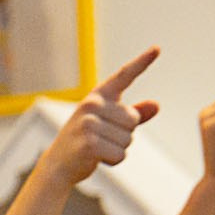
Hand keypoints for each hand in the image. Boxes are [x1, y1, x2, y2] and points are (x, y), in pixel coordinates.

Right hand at [42, 48, 160, 187]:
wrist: (57, 165)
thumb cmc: (84, 142)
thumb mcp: (108, 124)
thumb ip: (133, 114)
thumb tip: (157, 105)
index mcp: (97, 96)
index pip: (124, 76)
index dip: (142, 62)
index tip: (157, 49)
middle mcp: (92, 105)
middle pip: (133, 119)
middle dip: (124, 134)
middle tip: (101, 139)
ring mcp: (89, 124)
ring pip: (128, 139)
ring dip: (117, 149)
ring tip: (96, 148)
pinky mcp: (89, 144)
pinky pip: (120, 154)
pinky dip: (113, 161)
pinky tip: (96, 158)